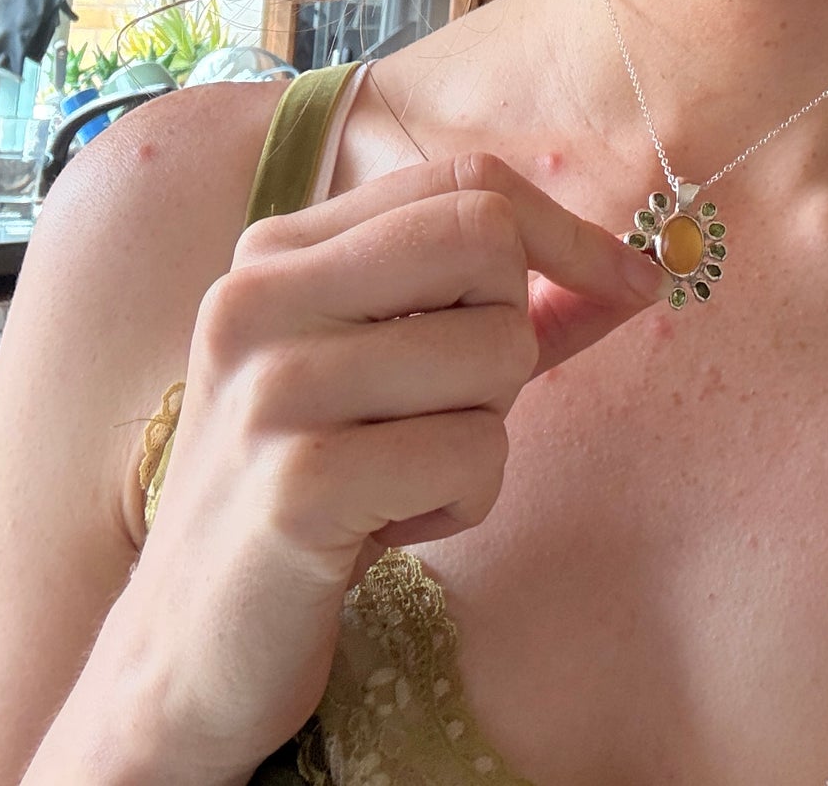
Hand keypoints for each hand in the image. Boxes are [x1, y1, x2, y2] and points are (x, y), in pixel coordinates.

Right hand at [115, 151, 669, 774]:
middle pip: (485, 240)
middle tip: (461, 403)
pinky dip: (464, 500)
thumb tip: (635, 272)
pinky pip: (475, 457)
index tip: (629, 281)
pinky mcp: (297, 486)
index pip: (464, 183)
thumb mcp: (398, 375)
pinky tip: (390, 525)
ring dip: (487, 429)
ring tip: (406, 471)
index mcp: (279, 250)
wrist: (192, 644)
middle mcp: (260, 295)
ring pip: (495, 350)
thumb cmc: (319, 488)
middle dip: (514, 328)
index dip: (567, 230)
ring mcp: (271, 387)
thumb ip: (505, 311)